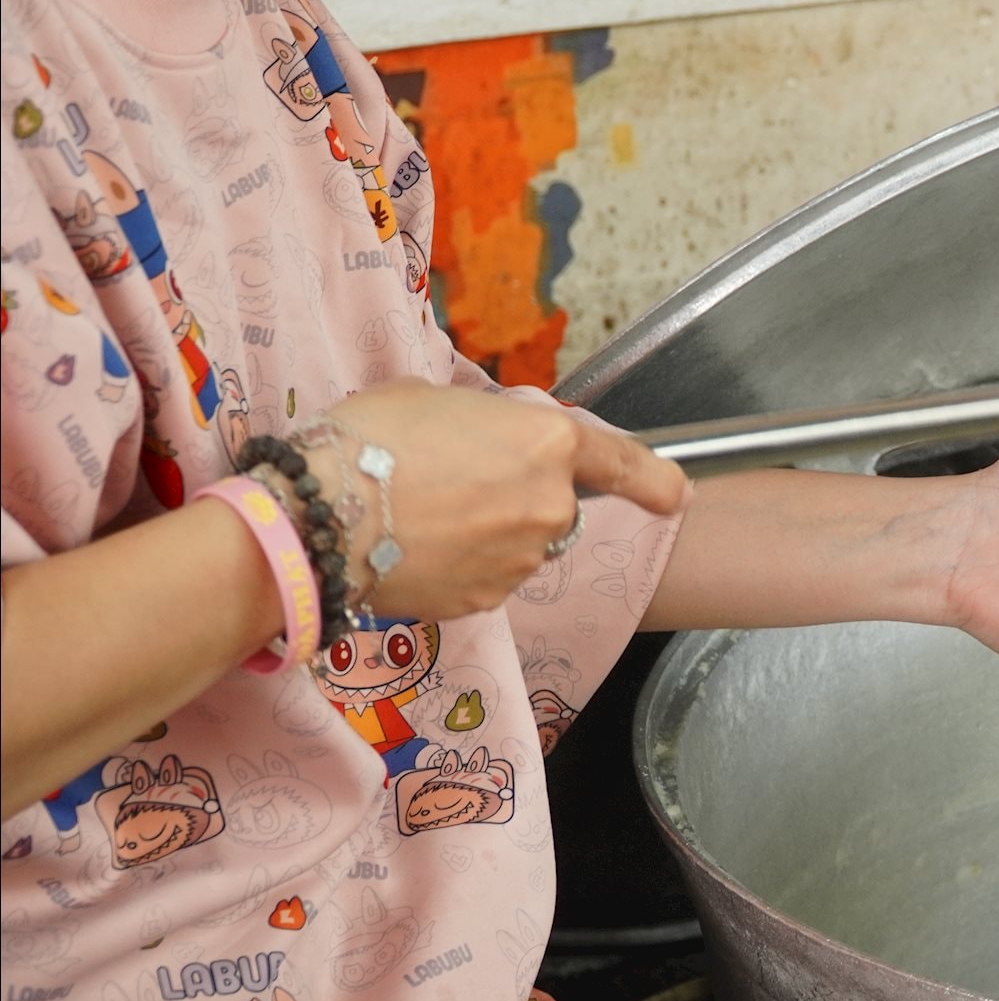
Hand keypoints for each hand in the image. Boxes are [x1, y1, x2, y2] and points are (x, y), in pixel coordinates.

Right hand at [314, 380, 689, 619]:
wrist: (318, 516)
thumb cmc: (369, 439)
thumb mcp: (434, 400)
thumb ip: (485, 424)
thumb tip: (487, 442)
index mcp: (547, 443)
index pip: (624, 463)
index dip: (655, 479)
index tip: (678, 494)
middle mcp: (550, 506)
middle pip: (556, 505)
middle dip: (519, 498)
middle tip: (454, 484)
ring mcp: (522, 560)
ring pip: (521, 546)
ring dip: (489, 534)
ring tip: (421, 516)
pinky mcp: (487, 601)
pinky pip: (488, 578)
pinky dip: (463, 567)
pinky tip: (416, 548)